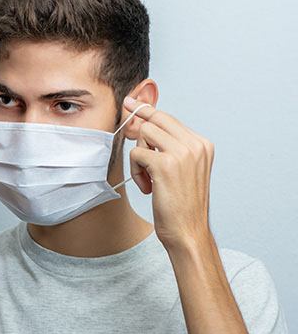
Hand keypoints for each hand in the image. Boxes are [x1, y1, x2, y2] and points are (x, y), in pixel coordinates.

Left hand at [123, 96, 214, 248]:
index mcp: (202, 144)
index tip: (131, 102)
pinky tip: (147, 188)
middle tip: (134, 148)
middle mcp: (195, 144)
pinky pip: (136, 153)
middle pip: (155, 119)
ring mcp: (182, 152)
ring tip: (148, 179)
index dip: (148, 111)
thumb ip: (169, 147)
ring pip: (144, 133)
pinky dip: (135, 171)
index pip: (169, 118)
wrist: (188, 231)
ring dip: (138, 158)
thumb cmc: (182, 205)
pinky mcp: (165, 164)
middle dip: (139, 134)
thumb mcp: (182, 170)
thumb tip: (143, 124)